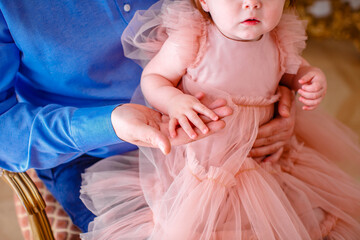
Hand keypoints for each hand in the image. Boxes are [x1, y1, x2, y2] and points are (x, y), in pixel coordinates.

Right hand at [111, 98, 231, 154]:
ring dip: (205, 111)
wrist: (115, 119)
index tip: (222, 123)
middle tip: (229, 110)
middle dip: (212, 119)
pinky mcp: (164, 118)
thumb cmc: (125, 126)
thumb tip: (168, 149)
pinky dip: (191, 104)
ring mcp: (168, 125)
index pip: (192, 135)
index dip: (207, 129)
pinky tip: (201, 97)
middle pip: (195, 126)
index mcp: (167, 138)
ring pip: (190, 118)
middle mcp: (170, 133)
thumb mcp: (138, 131)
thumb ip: (153, 138)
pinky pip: (182, 111)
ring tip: (220, 103)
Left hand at [249, 86, 295, 161]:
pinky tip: (259, 162)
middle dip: (252, 145)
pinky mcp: (283, 143)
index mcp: (287, 122)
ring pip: (270, 149)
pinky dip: (269, 158)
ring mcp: (285, 139)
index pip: (269, 131)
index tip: (243, 137)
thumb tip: (285, 114)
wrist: (286, 97)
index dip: (256, 135)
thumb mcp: (284, 92)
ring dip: (257, 153)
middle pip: (267, 142)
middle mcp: (287, 133)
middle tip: (237, 147)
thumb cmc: (281, 93)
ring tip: (243, 154)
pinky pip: (277, 153)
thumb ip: (285, 101)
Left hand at [296, 66, 326, 110]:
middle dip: (305, 94)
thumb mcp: (310, 73)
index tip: (302, 86)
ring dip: (306, 101)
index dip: (308, 88)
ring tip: (299, 98)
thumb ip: (305, 77)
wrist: (318, 78)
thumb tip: (300, 81)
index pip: (316, 87)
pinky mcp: (318, 100)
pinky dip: (309, 108)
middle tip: (299, 90)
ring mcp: (321, 96)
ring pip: (315, 102)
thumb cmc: (313, 76)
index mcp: (321, 82)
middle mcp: (323, 90)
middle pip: (315, 95)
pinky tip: (303, 108)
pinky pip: (315, 106)